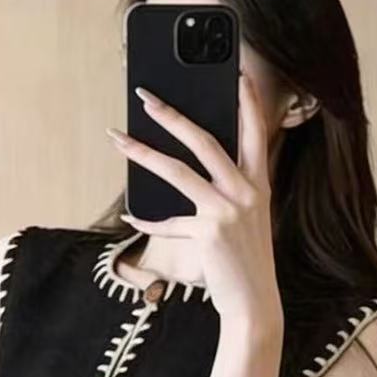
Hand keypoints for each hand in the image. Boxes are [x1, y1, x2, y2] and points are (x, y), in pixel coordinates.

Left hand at [107, 69, 279, 322]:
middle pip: (204, 140)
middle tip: (145, 96)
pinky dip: (147, 221)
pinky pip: (167, 222)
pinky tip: (130, 217)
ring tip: (118, 138)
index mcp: (258, 183)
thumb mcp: (246, 219)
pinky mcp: (208, 232)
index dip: (247, 101)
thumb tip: (184, 168)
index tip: (236, 73)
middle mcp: (245, 192)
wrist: (254, 303)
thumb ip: (227, 192)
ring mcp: (227, 211)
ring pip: (177, 171)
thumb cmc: (245, 260)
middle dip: (171, 114)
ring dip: (142, 152)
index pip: (256, 132)